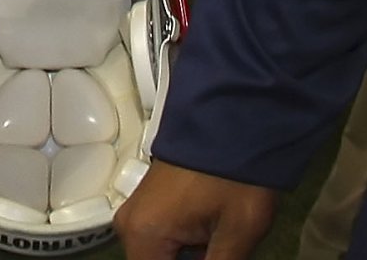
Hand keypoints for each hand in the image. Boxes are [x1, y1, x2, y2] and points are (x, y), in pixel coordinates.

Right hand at [112, 161, 277, 258]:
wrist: (232, 120)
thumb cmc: (234, 178)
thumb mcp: (236, 236)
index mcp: (143, 236)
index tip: (215, 257)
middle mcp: (129, 227)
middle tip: (223, 251)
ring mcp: (138, 214)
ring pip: (160, 257)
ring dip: (190, 259)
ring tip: (221, 247)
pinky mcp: (150, 206)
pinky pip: (162, 243)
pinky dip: (186, 252)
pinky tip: (213, 245)